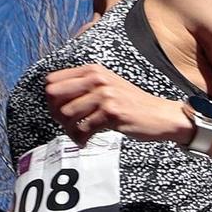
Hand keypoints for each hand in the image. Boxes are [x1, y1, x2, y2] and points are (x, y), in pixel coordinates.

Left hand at [44, 63, 187, 144]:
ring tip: (78, 136)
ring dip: (69, 130)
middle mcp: (97, 79)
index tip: (59, 112)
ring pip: (68, 114)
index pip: (53, 80)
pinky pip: (84, 128)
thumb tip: (55, 102)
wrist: (160, 115)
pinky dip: (81, 139)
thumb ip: (84, 88)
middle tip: (66, 126)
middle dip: (56, 115)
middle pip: (55, 96)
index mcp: (92, 70)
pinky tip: (85, 142)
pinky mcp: (111, 112)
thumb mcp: (108, 87)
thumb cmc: (133, 105)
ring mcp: (104, 95)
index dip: (51, 99)